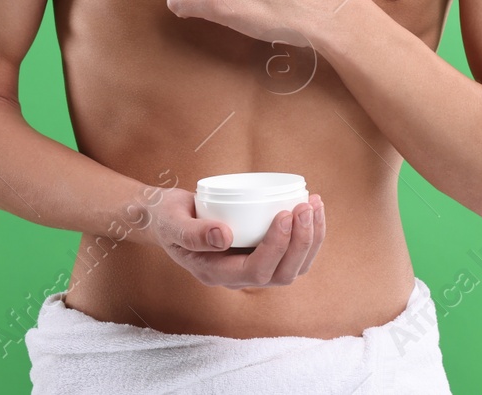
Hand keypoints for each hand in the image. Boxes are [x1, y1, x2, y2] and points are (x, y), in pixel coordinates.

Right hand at [145, 186, 326, 288]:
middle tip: (304, 206)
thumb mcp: (171, 222)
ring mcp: (251, 268)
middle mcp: (237, 277)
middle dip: (300, 242)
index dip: (275, 246)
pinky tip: (313, 209)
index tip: (284, 213)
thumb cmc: (167, 218)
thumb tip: (224, 236)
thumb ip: (192, 232)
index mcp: (215, 273)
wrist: (167, 217)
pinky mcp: (261, 254)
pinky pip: (293, 255)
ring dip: (310, 238)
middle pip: (281, 274)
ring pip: (293, 268)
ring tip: (314, 204)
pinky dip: (308, 234)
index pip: (255, 271)